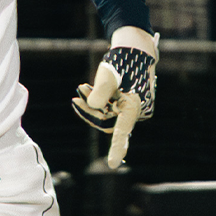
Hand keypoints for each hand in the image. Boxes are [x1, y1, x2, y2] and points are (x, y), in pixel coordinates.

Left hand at [72, 26, 157, 167]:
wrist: (134, 51)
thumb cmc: (121, 61)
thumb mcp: (107, 75)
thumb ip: (100, 92)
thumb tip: (92, 107)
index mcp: (134, 107)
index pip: (122, 131)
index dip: (117, 148)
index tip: (112, 164)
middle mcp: (136, 112)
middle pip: (106, 122)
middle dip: (90, 110)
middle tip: (78, 93)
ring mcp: (133, 111)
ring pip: (106, 116)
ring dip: (92, 105)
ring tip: (82, 87)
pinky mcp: (128, 107)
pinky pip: (109, 112)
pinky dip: (98, 103)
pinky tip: (88, 90)